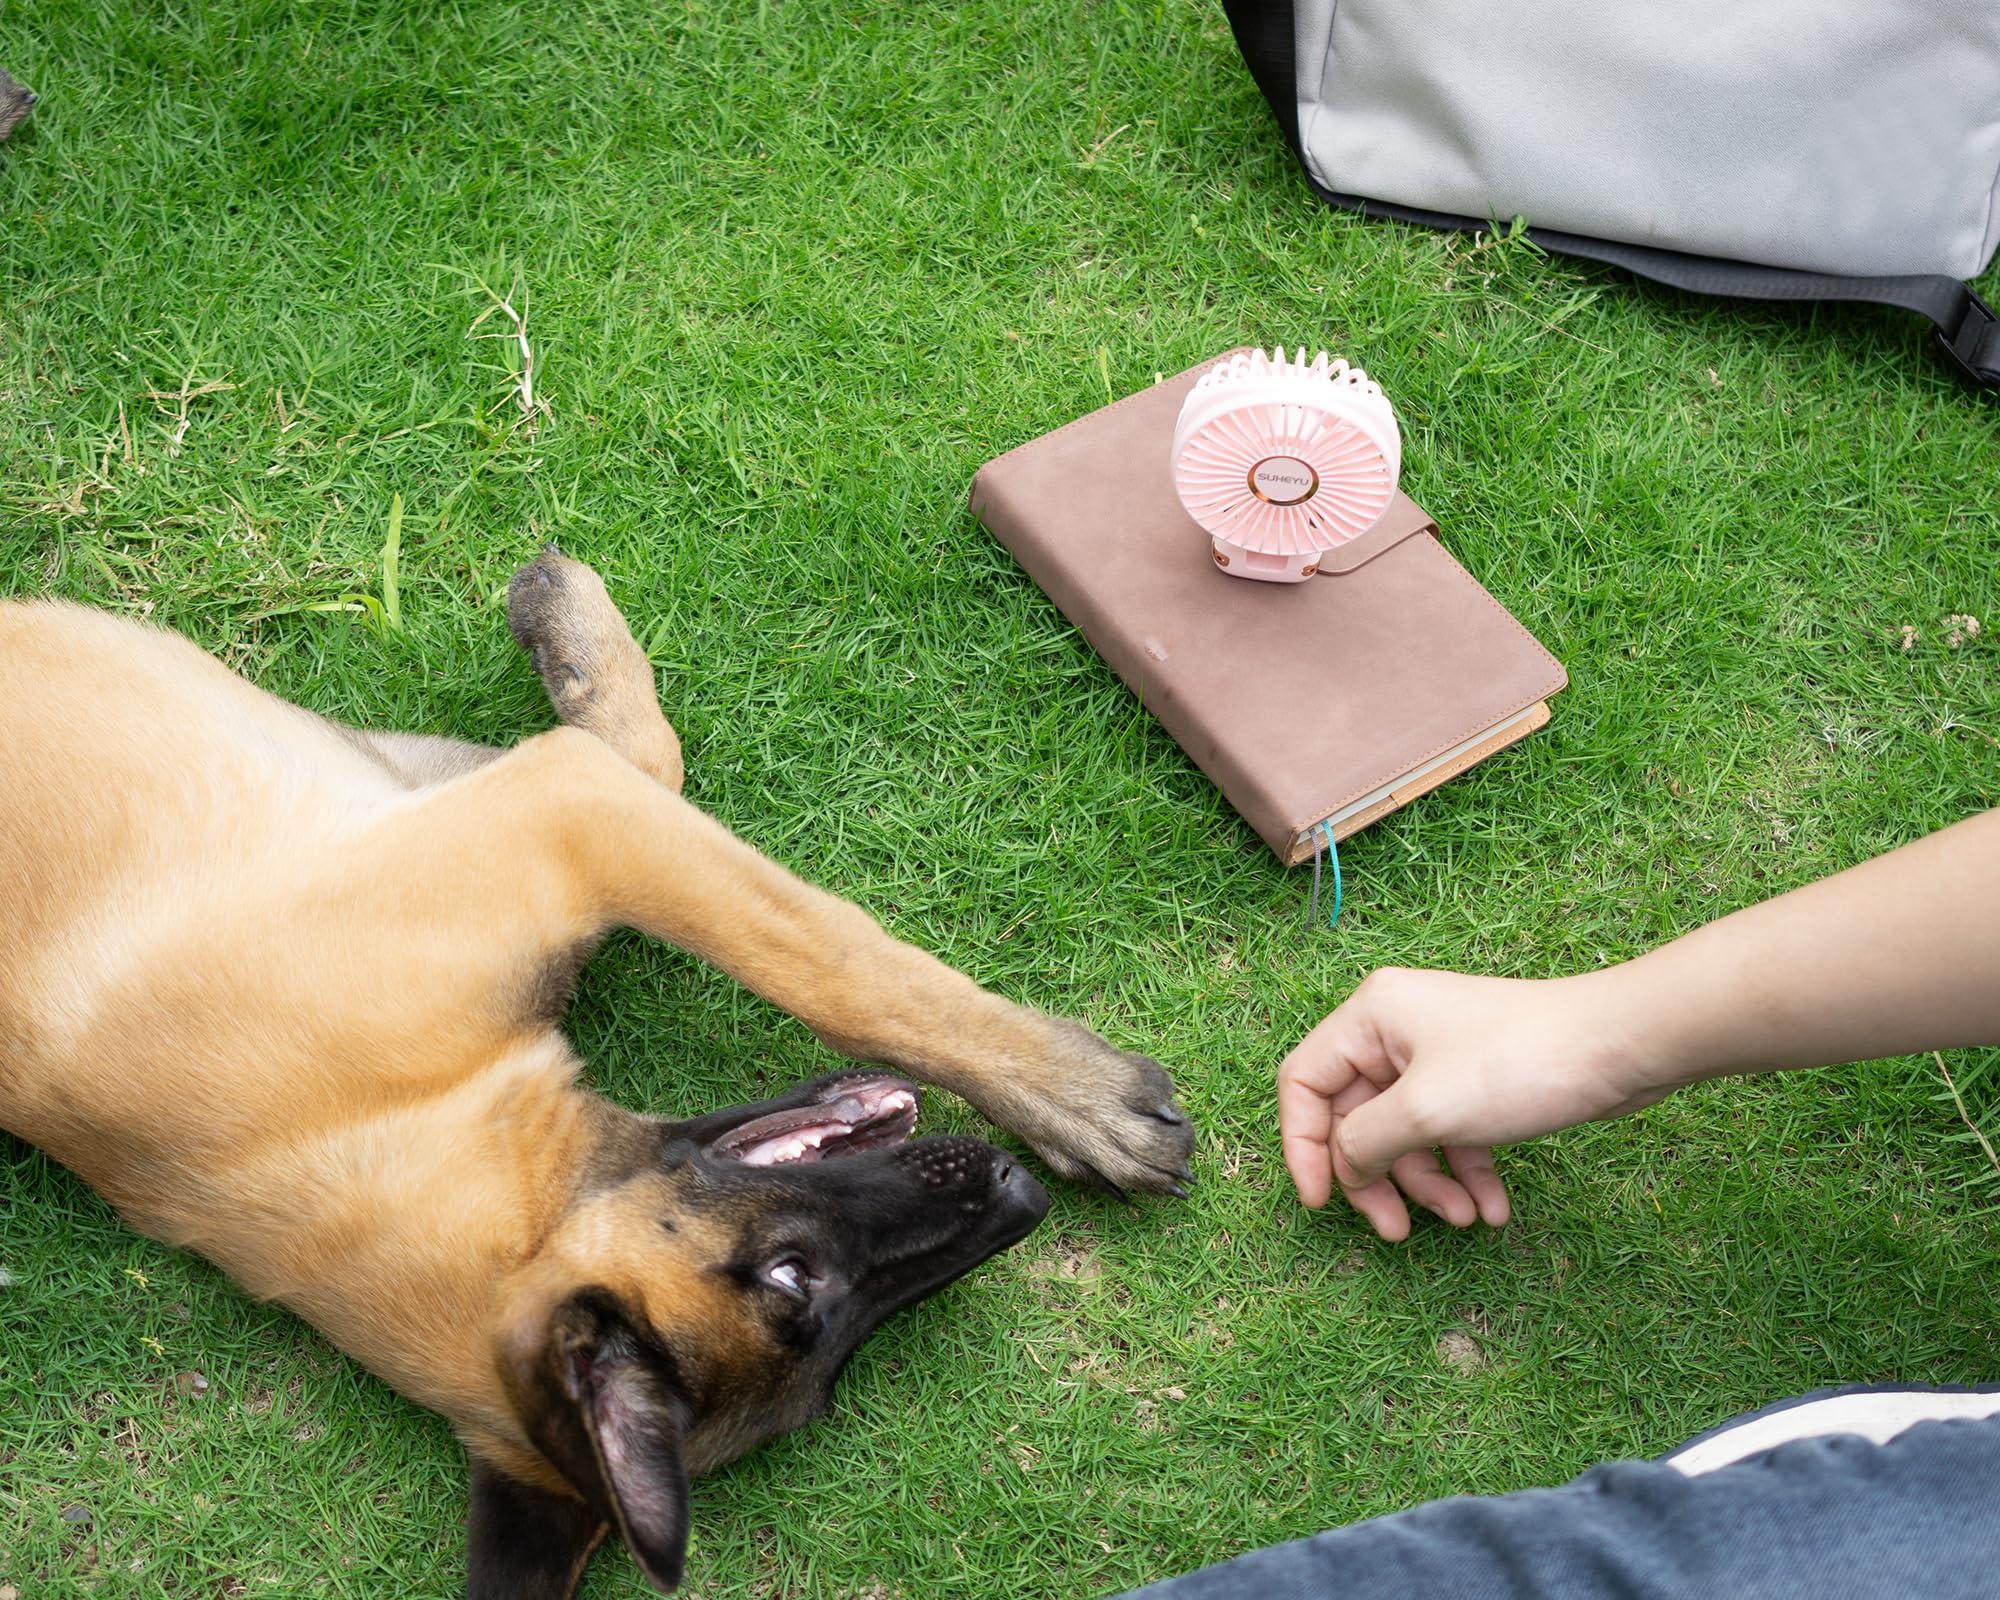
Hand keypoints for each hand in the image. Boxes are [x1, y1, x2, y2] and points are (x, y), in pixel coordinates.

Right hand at [1277, 968, 1664, 1239]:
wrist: (1622, 1047)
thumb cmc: (1519, 1063)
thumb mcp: (1426, 1111)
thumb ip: (1366, 1143)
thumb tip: (1343, 1167)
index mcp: (1369, 1018)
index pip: (1304, 1083)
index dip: (1302, 1146)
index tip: (1320, 1202)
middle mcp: (1395, 1032)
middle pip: (1356, 1118)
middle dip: (1378, 1178)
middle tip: (1395, 1230)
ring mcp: (1438, 1057)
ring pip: (1406, 1134)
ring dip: (1429, 1184)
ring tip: (1464, 1219)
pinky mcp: (1476, 1081)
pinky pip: (1450, 1135)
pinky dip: (1465, 1173)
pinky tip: (1492, 1211)